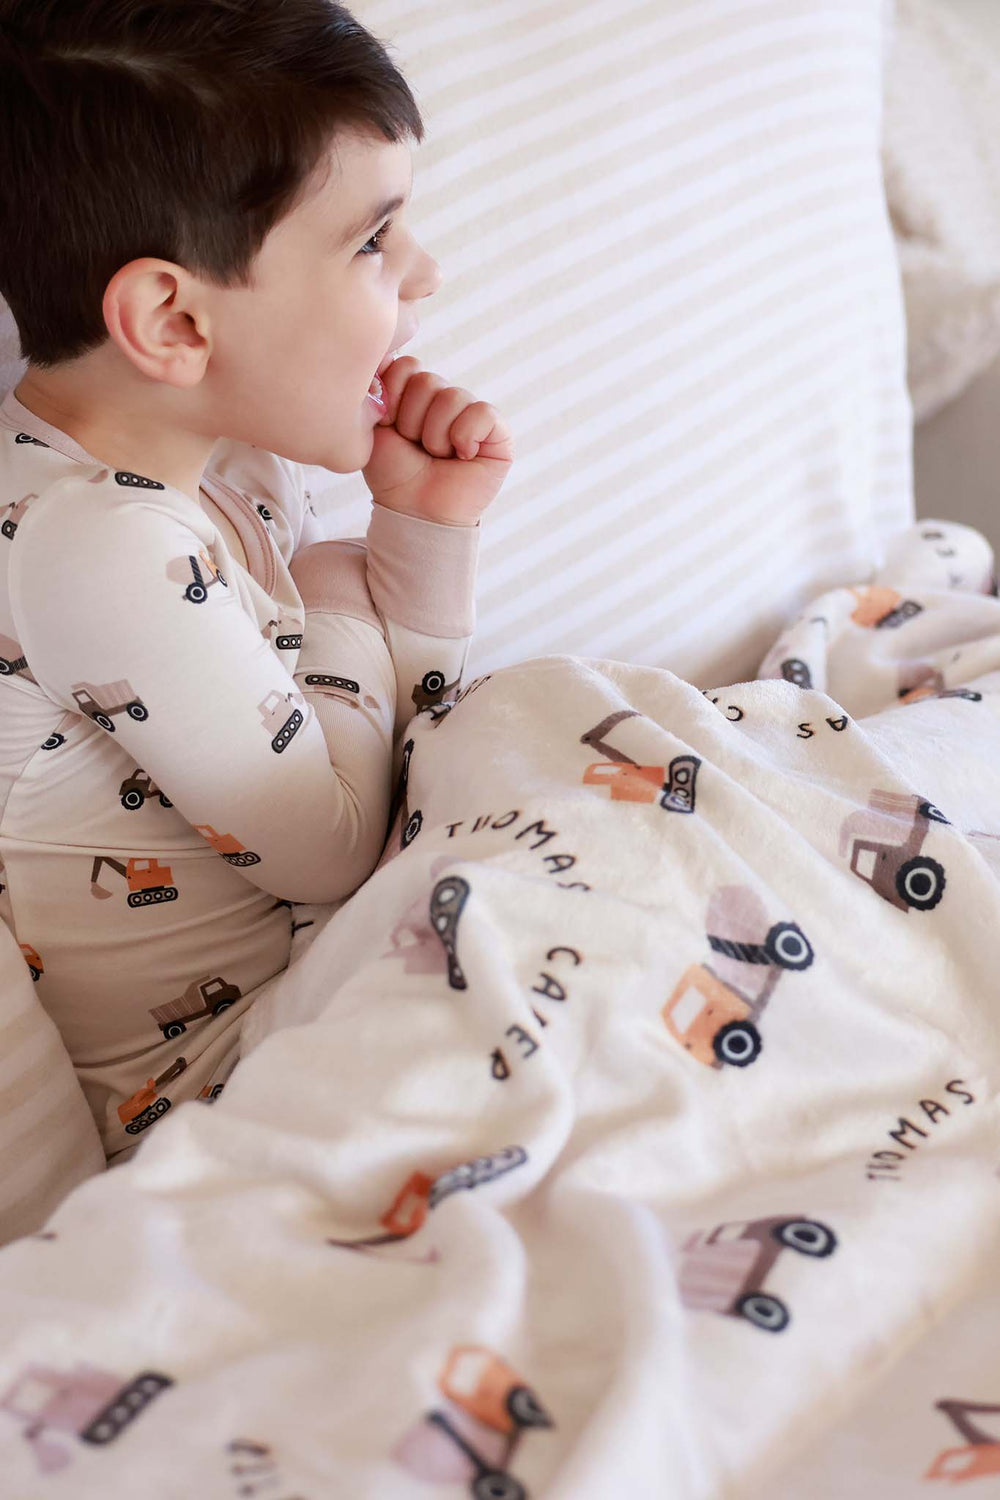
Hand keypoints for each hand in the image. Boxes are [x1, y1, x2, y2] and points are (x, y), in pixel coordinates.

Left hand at [362, 357, 513, 527]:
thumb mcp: (373, 425)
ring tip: (436, 456)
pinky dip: (464, 436)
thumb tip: (383, 352)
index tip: (390, 426)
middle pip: (427, 380)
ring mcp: (474, 415)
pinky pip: (482, 413)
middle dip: (412, 420)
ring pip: (451, 396)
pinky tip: (461, 457)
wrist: (412, 511)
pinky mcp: (498, 434)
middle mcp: (448, 399)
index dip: (393, 397)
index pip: (407, 365)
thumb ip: (378, 386)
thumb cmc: (393, 473)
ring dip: (434, 435)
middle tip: (415, 447)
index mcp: (419, 394)